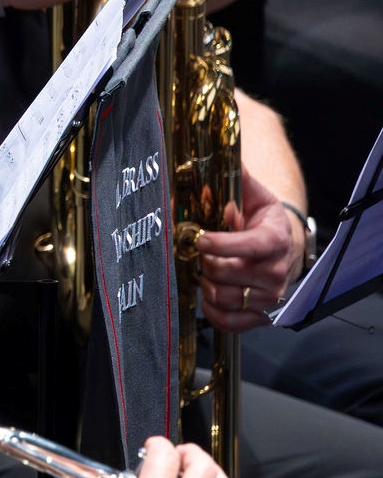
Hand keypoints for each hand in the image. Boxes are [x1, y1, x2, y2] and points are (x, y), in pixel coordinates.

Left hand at [198, 171, 299, 330]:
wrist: (283, 245)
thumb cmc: (261, 219)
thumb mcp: (253, 195)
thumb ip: (236, 178)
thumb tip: (219, 155)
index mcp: (275, 239)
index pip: (251, 246)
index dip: (222, 245)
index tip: (199, 239)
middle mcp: (276, 270)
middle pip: (229, 273)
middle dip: (204, 262)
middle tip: (195, 253)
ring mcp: (270, 295)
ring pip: (227, 298)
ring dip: (205, 285)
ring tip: (201, 271)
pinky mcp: (261, 313)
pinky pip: (233, 323)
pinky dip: (215, 314)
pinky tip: (208, 298)